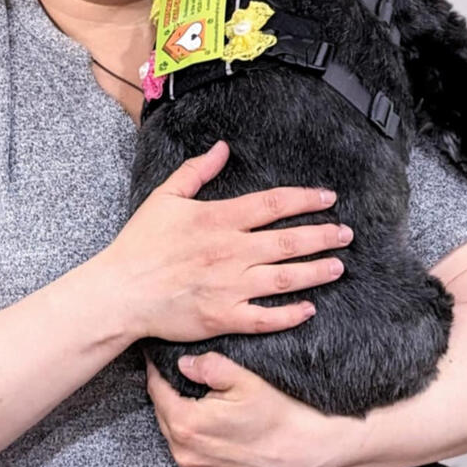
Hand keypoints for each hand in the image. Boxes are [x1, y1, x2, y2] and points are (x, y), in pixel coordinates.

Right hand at [107, 139, 350, 343]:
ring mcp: (230, 287)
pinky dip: (290, 314)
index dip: (305, 199)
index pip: (273, 204)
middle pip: (289, 241)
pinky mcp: (224, 318)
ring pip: (285, 278)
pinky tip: (309, 308)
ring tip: (338, 266)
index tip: (328, 199)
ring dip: (316, 271)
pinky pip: (266, 318)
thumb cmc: (139, 244)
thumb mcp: (165, 197)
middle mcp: (231, 252)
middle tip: (345, 234)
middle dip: (323, 236)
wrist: (121, 292)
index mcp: (218, 219)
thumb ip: (197, 171)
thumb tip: (223, 148)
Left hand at [144, 349, 350, 466]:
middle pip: (165, 417)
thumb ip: (208, 366)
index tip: (159, 361)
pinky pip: (193, 461)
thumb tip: (183, 364)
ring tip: (207, 408)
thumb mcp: (245, 379)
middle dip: (172, 398)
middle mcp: (185, 454)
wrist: (308, 452)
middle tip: (187, 381)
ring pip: (177, 440)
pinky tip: (218, 435)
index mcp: (187, 424)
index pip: (157, 392)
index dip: (158, 373)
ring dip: (184, 423)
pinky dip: (198, 447)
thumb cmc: (279, 415)